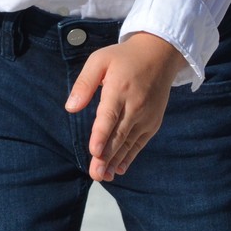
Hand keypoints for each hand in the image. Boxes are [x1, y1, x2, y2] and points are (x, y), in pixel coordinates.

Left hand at [65, 32, 182, 180]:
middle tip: (95, 175)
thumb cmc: (125, 58)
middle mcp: (135, 105)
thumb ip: (84, 83)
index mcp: (119, 89)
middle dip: (106, 156)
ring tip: (103, 176)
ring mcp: (146, 115)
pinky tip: (118, 169)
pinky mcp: (153, 122)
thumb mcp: (100, 60)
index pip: (109, 115)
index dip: (102, 134)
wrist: (160, 54)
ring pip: (129, 142)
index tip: (94, 151)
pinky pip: (139, 143)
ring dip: (115, 161)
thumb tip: (70, 107)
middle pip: (119, 134)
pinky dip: (129, 157)